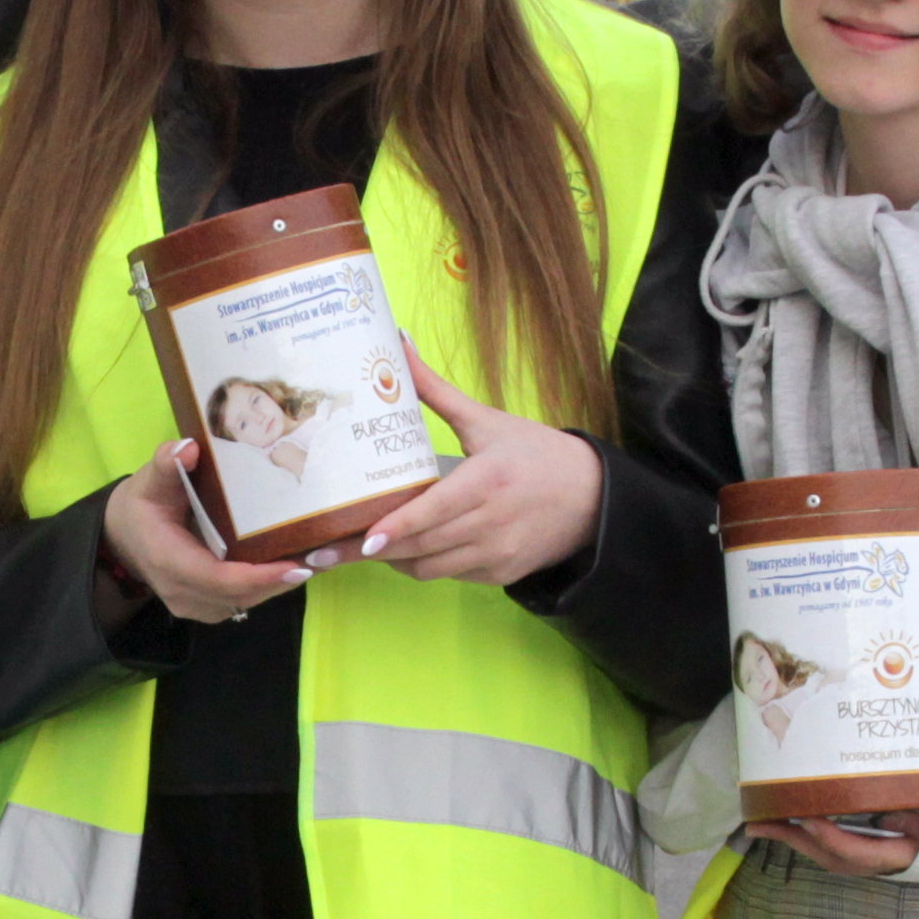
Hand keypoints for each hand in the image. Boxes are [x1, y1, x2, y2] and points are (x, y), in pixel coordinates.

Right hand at [100, 438, 311, 625]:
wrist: (124, 538)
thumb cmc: (142, 507)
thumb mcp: (149, 481)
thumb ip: (167, 464)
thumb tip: (188, 447)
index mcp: (169, 561)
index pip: (218, 579)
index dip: (258, 577)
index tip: (295, 567)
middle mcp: (183, 592)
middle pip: (241, 595)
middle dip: (282, 580)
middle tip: (323, 556)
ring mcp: (195, 605)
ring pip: (246, 601)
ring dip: (281, 584)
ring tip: (319, 559)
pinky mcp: (208, 606)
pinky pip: (243, 601)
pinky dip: (269, 585)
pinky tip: (294, 564)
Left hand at [364, 343, 600, 584]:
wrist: (593, 498)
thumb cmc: (536, 454)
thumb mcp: (487, 421)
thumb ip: (435, 391)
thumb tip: (398, 343)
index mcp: (488, 481)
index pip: (432, 512)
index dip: (396, 529)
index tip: (363, 539)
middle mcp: (492, 523)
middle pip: (420, 546)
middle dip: (370, 551)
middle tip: (325, 551)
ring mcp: (497, 554)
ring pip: (429, 568)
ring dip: (394, 559)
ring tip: (360, 548)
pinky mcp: (500, 573)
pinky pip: (449, 575)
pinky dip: (424, 563)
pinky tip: (405, 550)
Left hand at [747, 812, 918, 877]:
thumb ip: (907, 822)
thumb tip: (882, 817)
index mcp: (884, 856)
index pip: (850, 849)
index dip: (827, 835)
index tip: (808, 820)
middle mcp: (861, 864)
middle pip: (820, 851)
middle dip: (788, 837)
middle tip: (758, 825)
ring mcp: (851, 863)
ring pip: (813, 851)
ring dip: (787, 837)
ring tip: (761, 824)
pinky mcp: (844, 858)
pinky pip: (816, 848)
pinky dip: (798, 837)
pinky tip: (782, 825)